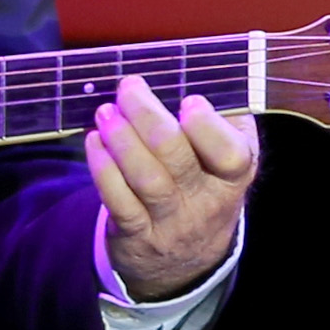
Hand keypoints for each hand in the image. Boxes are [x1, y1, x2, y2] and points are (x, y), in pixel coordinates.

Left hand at [88, 73, 258, 301]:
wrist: (188, 259)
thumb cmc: (204, 187)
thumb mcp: (226, 160)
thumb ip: (218, 120)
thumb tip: (184, 69)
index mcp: (235, 174)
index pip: (230, 154)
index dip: (208, 127)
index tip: (188, 100)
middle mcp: (206, 201)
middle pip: (176, 158)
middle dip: (147, 116)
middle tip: (129, 87)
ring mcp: (171, 221)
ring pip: (146, 179)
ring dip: (121, 139)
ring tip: (105, 111)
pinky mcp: (138, 235)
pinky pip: (117, 201)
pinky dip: (102, 168)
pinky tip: (94, 142)